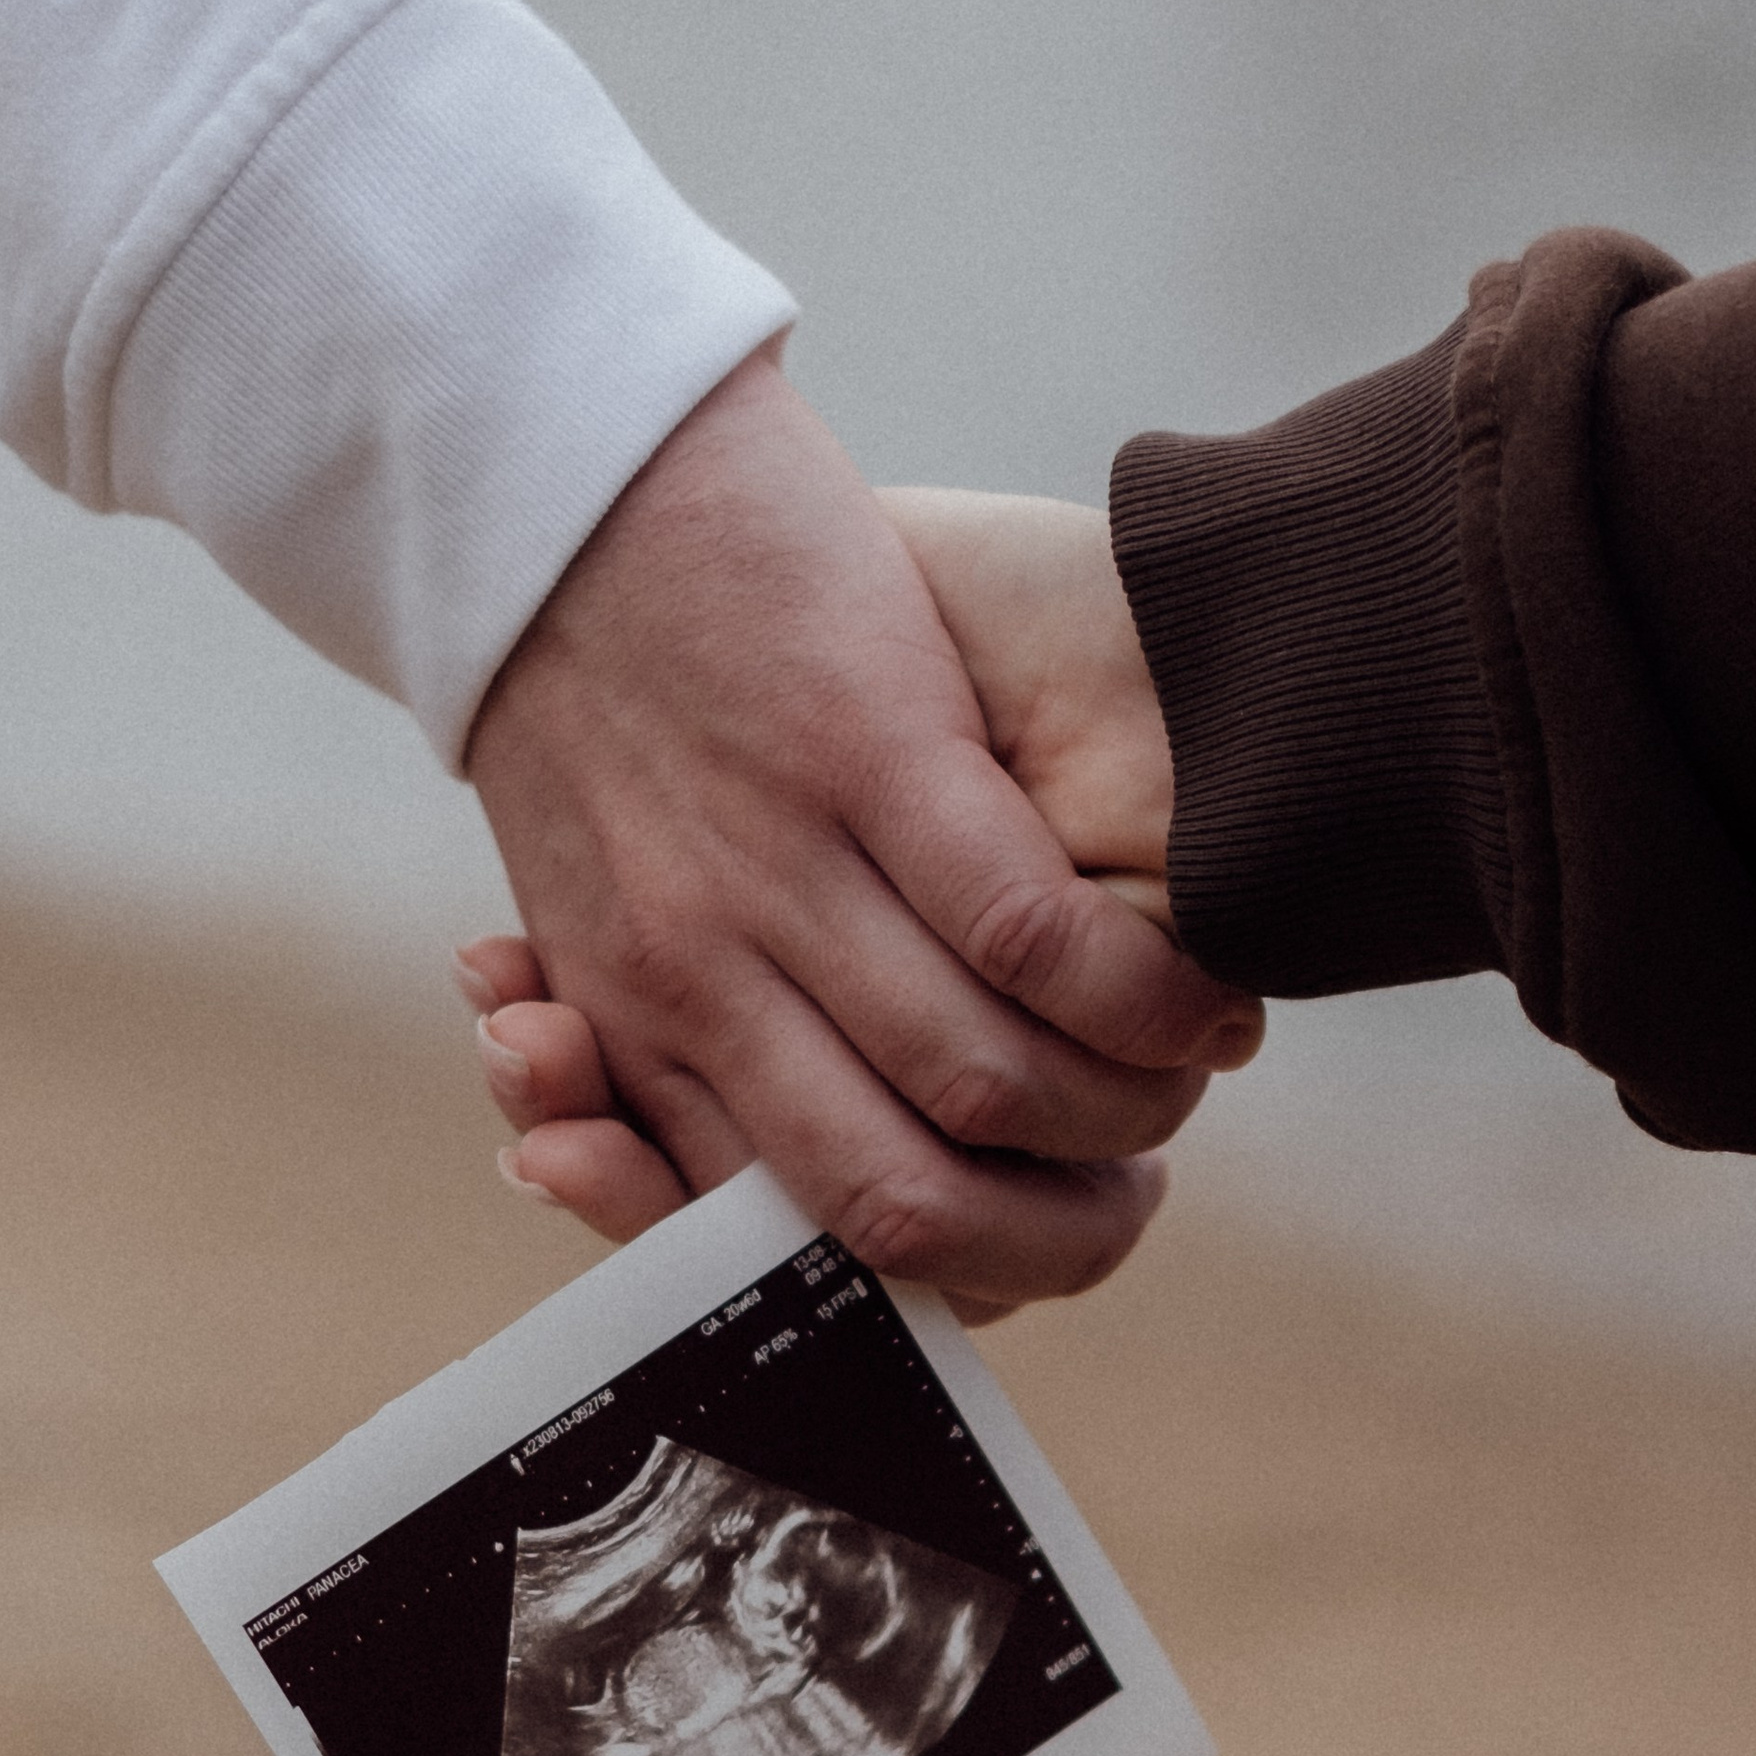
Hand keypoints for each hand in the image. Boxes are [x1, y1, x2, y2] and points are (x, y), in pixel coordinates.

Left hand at [464, 352, 1251, 1308]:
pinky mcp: (869, 749)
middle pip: (897, 1200)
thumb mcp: (595, 907)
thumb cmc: (596, 704)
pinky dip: (1131, 990)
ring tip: (1185, 1082)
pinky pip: (1024, 929)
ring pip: (975, 1079)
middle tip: (1126, 1184)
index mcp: (638, 1030)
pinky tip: (1194, 998)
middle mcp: (703, 979)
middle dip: (1038, 1227)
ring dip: (1113, 1110)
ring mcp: (785, 869)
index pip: (781, 1235)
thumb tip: (777, 1187)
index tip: (1024, 1232)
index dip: (929, 1274)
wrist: (561, 480)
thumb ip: (675, 1048)